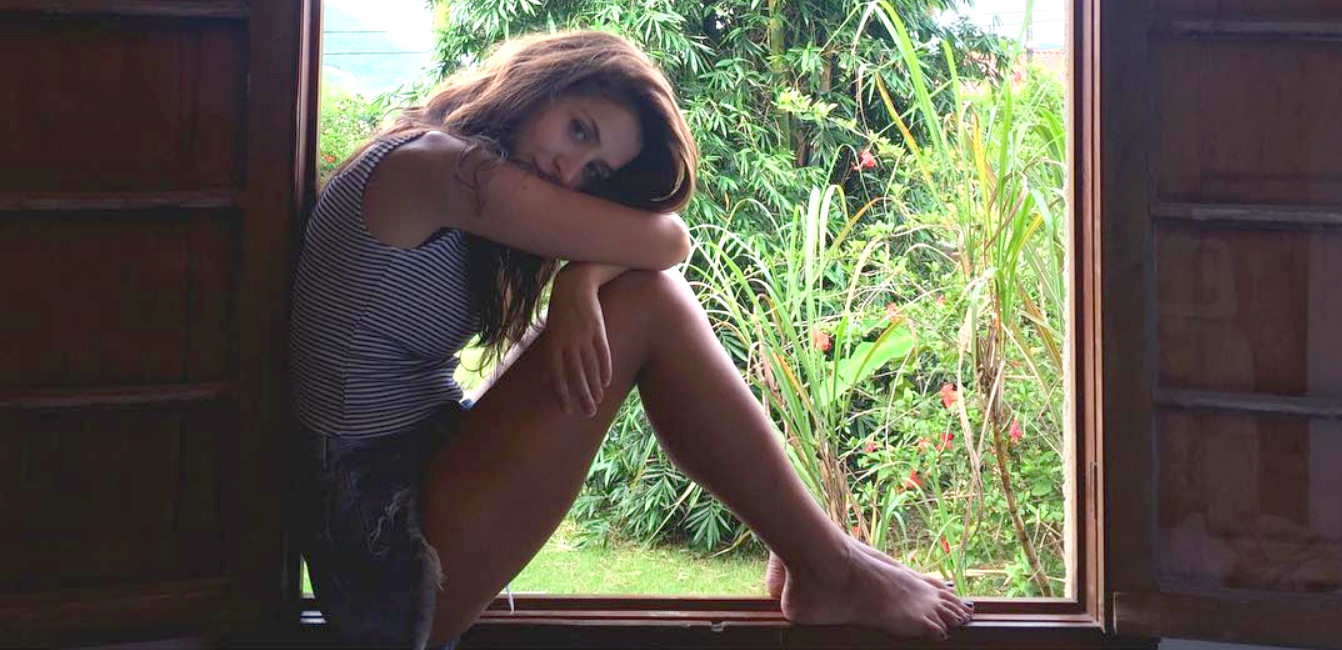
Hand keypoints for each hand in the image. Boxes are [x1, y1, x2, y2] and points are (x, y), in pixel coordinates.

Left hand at [543, 267, 612, 416]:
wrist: (574, 285)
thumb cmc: (560, 312)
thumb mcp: (550, 334)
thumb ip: (549, 359)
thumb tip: (545, 382)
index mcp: (553, 344)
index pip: (557, 374)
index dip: (562, 394)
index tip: (567, 410)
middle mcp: (568, 342)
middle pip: (575, 374)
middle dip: (582, 395)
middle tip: (588, 413)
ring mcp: (584, 335)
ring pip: (590, 366)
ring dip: (594, 385)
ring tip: (598, 400)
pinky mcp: (598, 329)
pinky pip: (602, 353)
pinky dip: (605, 368)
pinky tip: (607, 381)